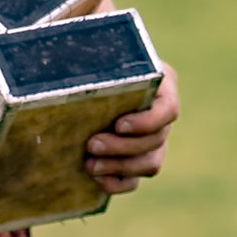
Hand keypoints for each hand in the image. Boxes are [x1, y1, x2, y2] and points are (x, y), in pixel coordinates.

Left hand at [85, 64, 176, 194]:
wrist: (92, 76)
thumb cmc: (95, 57)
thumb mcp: (97, 54)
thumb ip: (92, 58)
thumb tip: (67, 61)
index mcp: (162, 84)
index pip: (169, 109)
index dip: (146, 122)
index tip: (118, 125)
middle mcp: (162, 115)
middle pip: (156, 139)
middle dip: (122, 147)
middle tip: (91, 144)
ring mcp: (154, 139)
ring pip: (150, 163)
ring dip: (120, 167)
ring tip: (90, 165)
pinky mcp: (139, 159)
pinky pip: (137, 180)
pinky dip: (118, 183)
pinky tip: (97, 179)